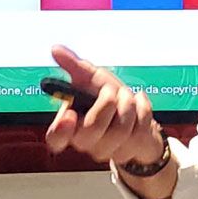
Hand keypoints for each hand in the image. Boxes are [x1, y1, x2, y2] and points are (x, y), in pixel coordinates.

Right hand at [45, 45, 163, 165]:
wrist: (134, 111)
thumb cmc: (107, 96)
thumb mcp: (91, 78)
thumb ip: (73, 65)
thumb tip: (55, 49)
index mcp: (69, 124)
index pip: (56, 138)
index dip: (61, 131)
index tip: (69, 115)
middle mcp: (85, 141)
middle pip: (92, 130)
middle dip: (107, 102)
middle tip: (111, 91)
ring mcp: (108, 148)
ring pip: (120, 129)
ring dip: (127, 103)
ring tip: (125, 96)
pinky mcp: (131, 149)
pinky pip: (140, 127)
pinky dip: (142, 107)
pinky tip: (138, 104)